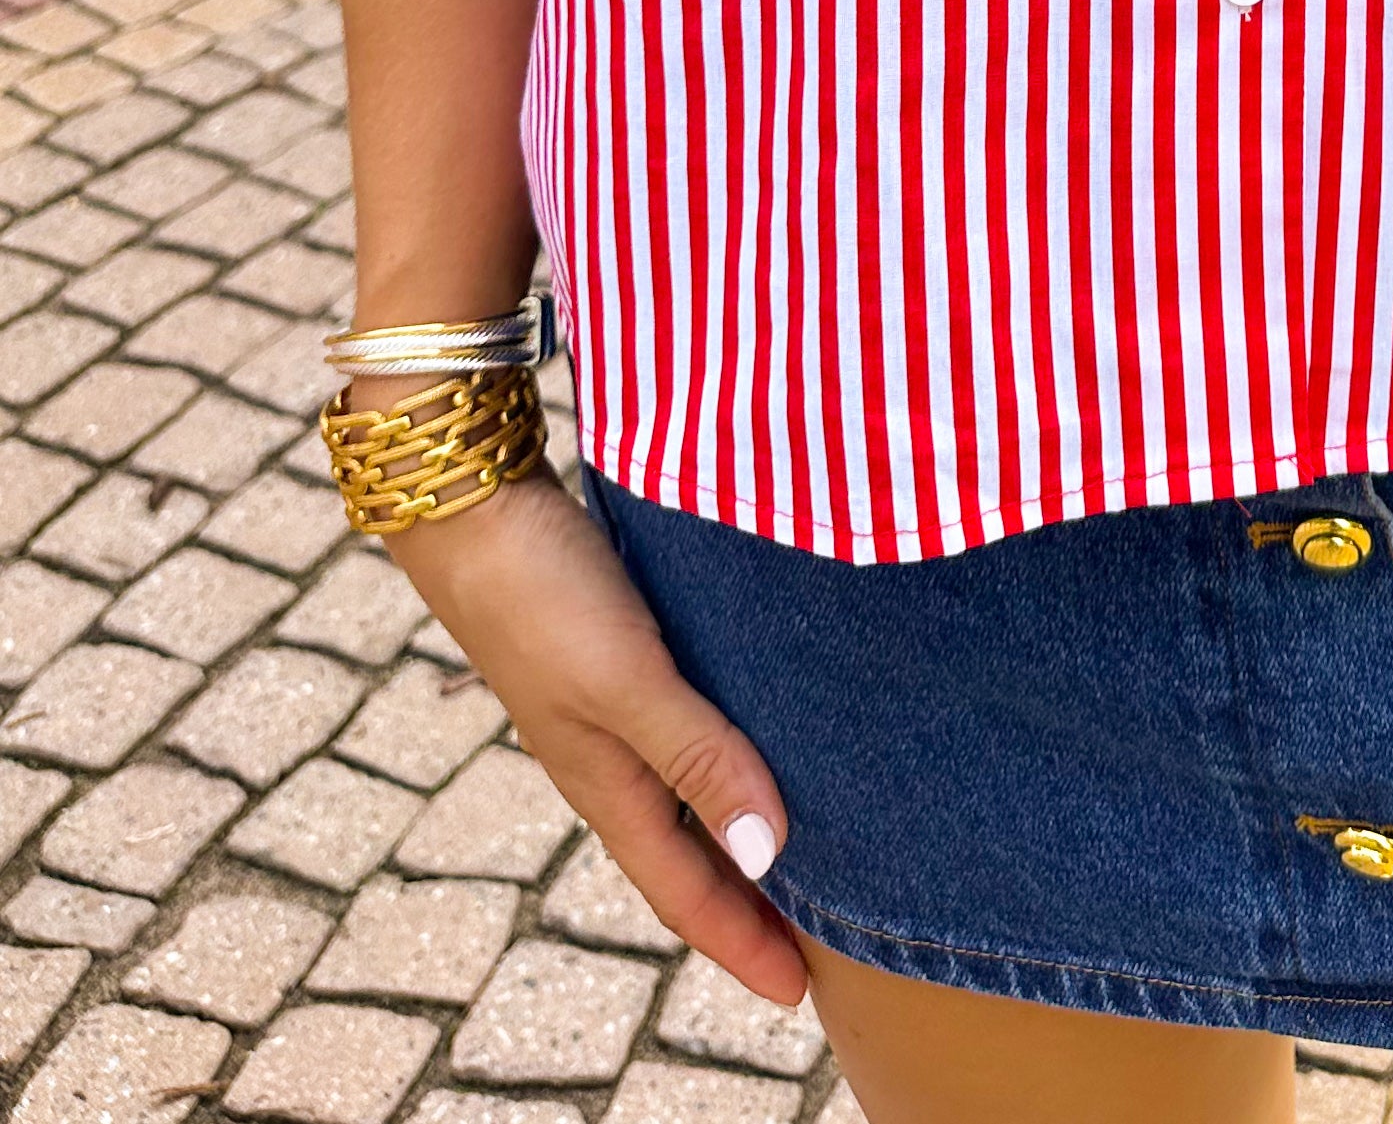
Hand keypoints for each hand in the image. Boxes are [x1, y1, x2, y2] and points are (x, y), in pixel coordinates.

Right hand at [384, 456, 805, 1002]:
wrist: (467, 502)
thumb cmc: (544, 591)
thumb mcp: (625, 679)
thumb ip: (696, 757)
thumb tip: (766, 855)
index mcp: (606, 784)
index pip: (685, 891)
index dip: (743, 944)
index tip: (800, 995)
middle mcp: (606, 759)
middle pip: (686, 857)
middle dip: (745, 907)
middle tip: (820, 943)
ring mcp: (604, 708)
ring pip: (684, 796)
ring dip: (733, 833)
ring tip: (802, 851)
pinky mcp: (613, 652)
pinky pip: (681, 734)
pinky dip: (720, 762)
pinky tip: (753, 736)